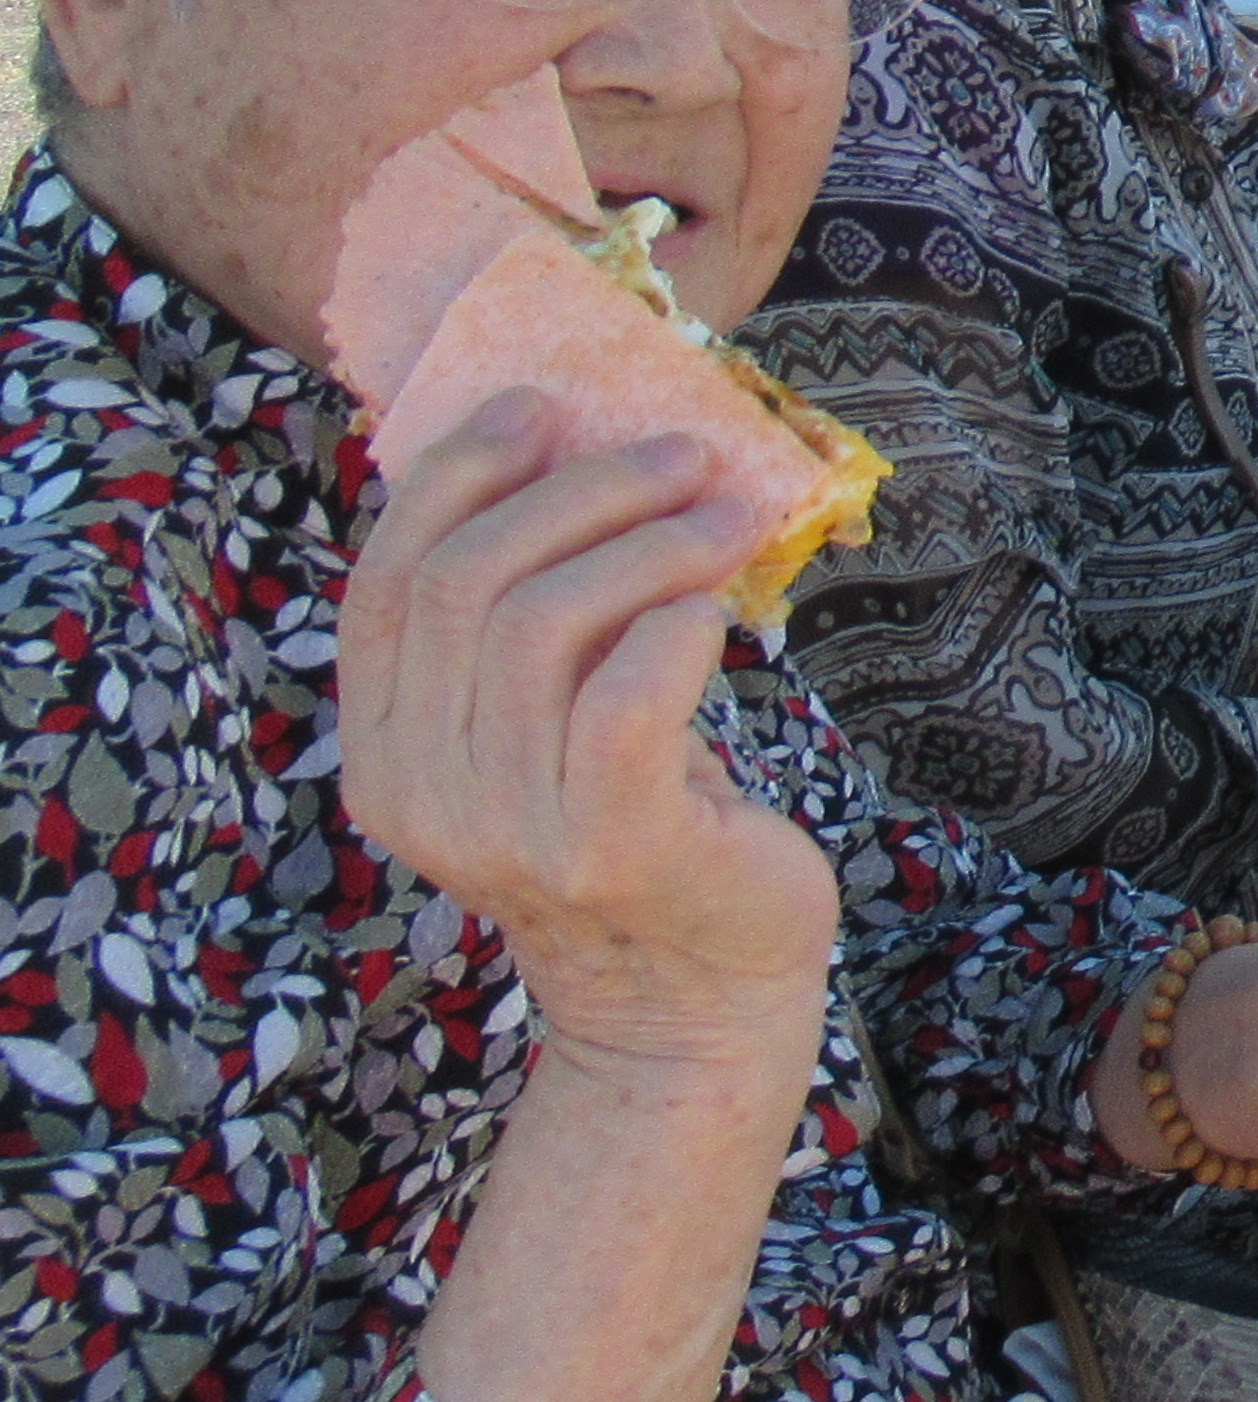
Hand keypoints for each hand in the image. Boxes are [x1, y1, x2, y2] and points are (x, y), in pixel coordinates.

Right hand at [338, 392, 840, 1073]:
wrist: (699, 993)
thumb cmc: (648, 822)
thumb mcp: (559, 722)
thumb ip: (536, 624)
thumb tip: (575, 449)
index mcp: (387, 757)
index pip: (385, 584)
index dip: (455, 478)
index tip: (541, 408)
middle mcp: (420, 795)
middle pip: (468, 583)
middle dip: (581, 491)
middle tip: (684, 454)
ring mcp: (505, 830)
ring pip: (543, 623)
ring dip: (650, 544)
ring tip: (727, 517)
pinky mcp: (606, 845)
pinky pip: (628, 695)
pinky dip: (679, 625)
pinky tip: (722, 615)